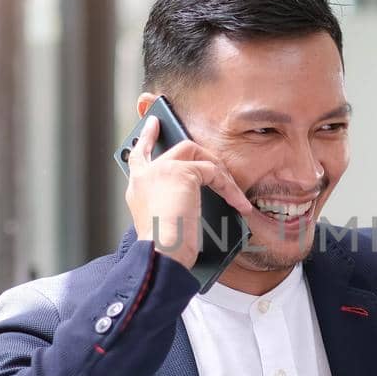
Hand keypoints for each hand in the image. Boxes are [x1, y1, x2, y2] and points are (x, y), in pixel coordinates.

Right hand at [124, 116, 253, 269]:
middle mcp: (145, 175)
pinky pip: (213, 172)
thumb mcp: (161, 221)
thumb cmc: (163, 247)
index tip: (153, 124)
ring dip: (220, 174)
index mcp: (137, 188)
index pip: (138, 155)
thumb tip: (191, 199)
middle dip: (198, 150)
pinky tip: (239, 203)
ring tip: (233, 193)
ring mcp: (162, 170)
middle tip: (219, 163)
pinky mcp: (182, 172)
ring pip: (197, 156)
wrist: (161, 251)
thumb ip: (169, 203)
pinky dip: (229, 188)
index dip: (146, 137)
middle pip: (176, 149)